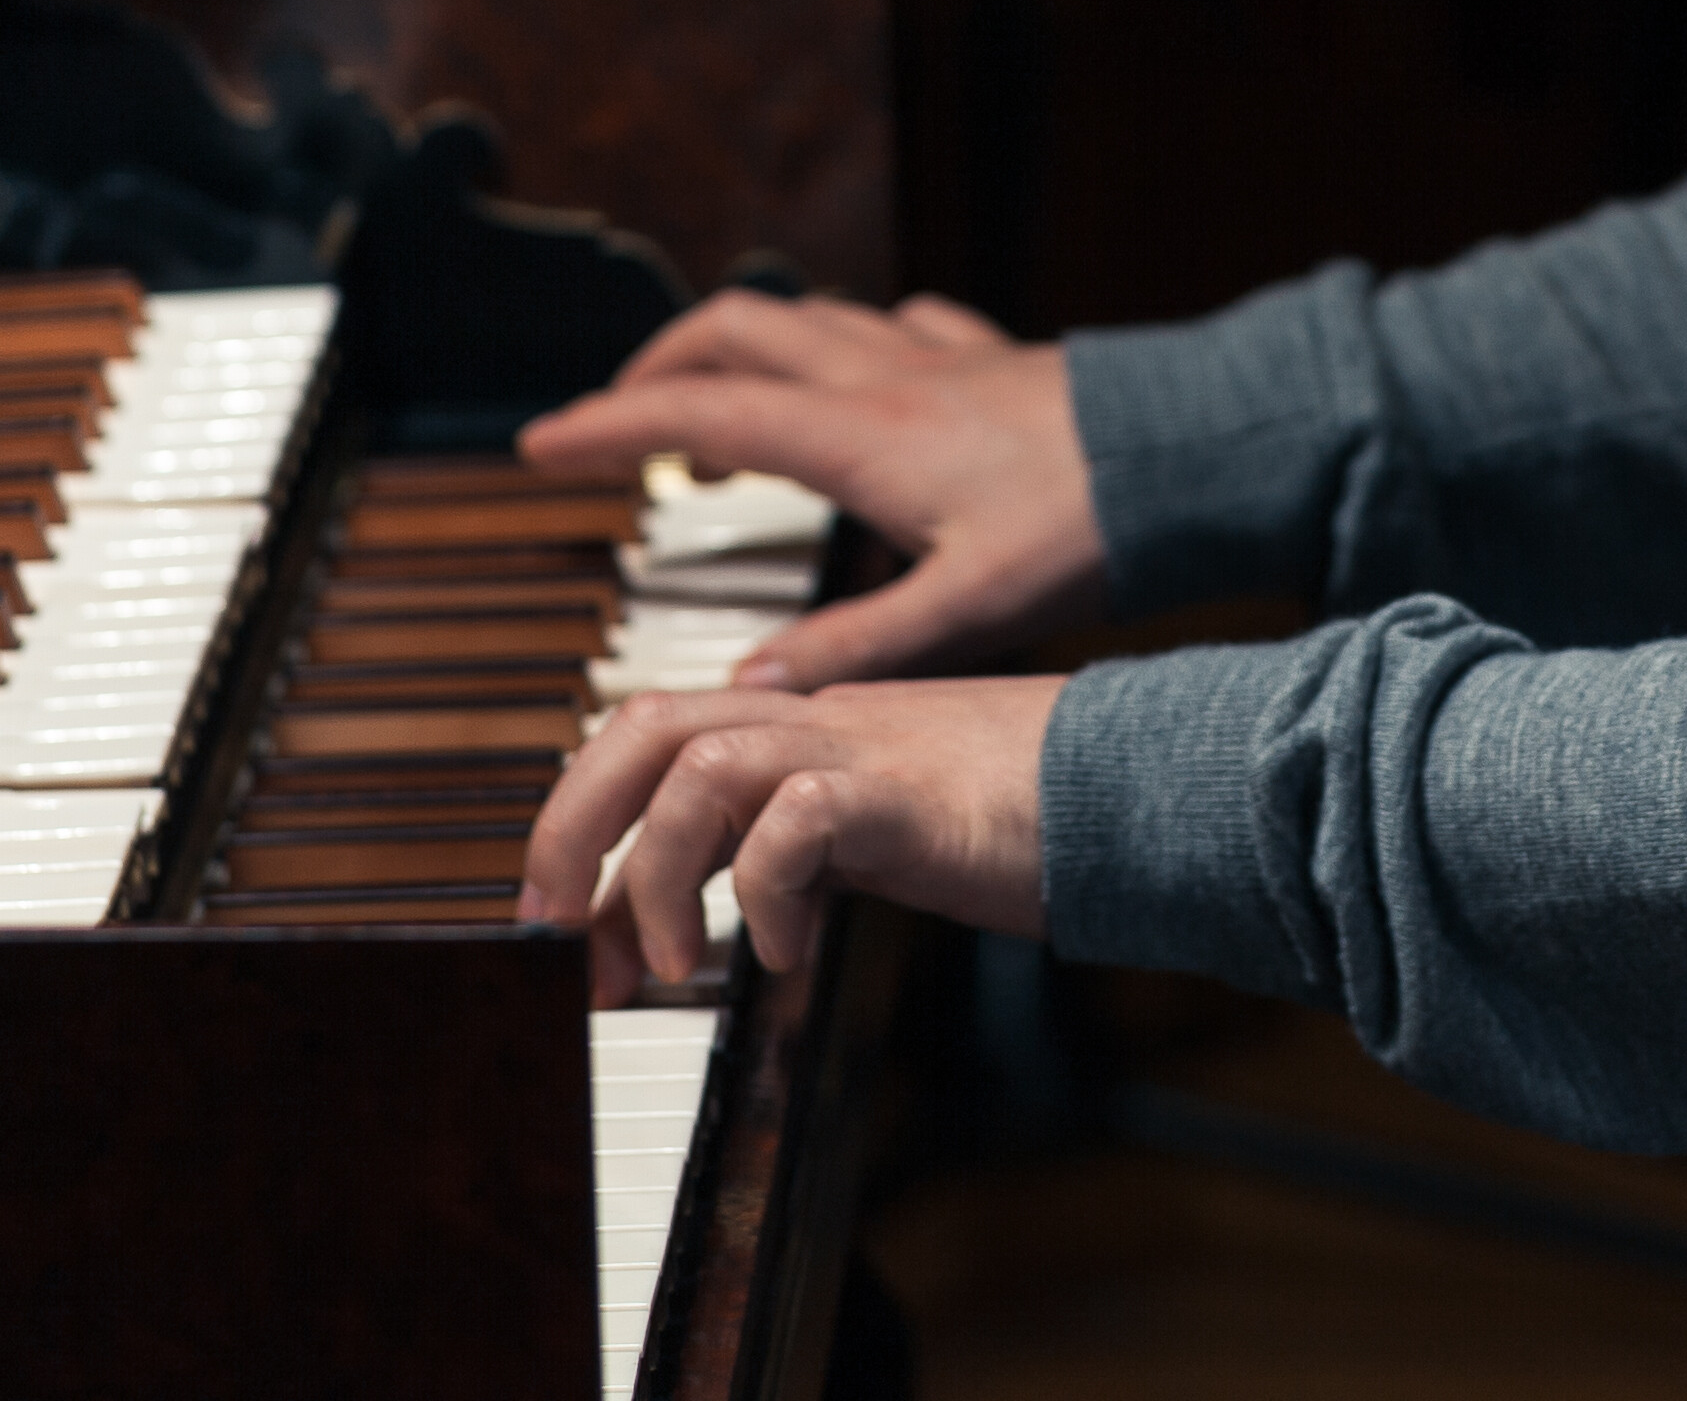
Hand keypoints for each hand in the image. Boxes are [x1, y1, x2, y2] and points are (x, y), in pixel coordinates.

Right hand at [519, 291, 1106, 685]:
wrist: (1190, 445)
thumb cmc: (1086, 525)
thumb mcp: (964, 605)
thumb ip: (854, 647)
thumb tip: (750, 689)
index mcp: (857, 436)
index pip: (698, 415)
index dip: (609, 428)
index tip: (541, 444)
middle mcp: (880, 376)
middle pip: (734, 334)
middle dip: (660, 367)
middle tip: (620, 421)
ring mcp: (932, 353)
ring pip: (805, 319)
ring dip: (744, 351)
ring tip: (722, 412)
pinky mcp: (986, 354)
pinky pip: (893, 323)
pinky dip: (847, 342)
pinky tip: (863, 369)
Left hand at [521, 677, 1063, 1000]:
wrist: (1134, 782)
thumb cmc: (1013, 815)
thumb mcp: (865, 838)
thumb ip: (775, 863)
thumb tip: (682, 933)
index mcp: (798, 725)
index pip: (649, 738)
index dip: (578, 825)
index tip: (555, 928)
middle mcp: (814, 721)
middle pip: (645, 722)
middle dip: (571, 826)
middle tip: (553, 931)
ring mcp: (859, 748)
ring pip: (701, 765)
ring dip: (657, 875)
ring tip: (674, 965)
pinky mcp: (908, 794)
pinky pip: (797, 821)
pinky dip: (764, 896)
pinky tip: (786, 955)